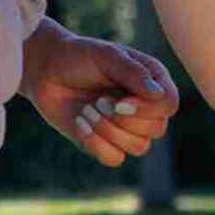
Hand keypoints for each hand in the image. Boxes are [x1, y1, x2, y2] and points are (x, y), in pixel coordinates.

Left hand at [19, 23, 179, 168]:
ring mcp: (129, 129)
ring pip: (139, 147)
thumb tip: (158, 94)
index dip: (147, 109)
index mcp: (152, 82)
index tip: (119, 101)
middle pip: (156, 129)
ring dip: (107, 130)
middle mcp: (146, 108)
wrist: (45, 70)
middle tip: (98, 100)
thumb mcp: (105, 55)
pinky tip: (79, 123)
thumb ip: (133, 72)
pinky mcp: (108, 144)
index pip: (169, 104)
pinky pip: (115, 159)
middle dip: (122, 119)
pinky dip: (94, 143)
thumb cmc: (77, 56)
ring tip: (86, 110)